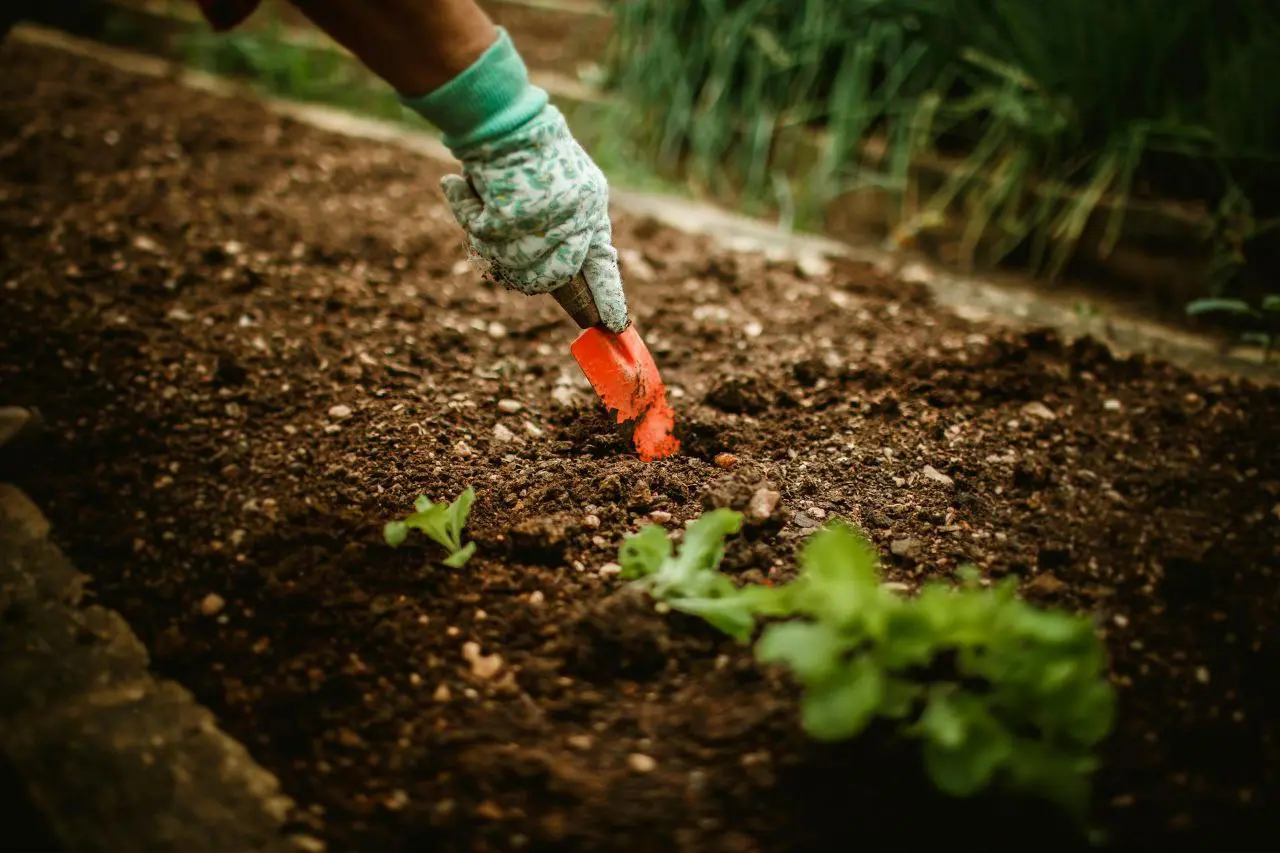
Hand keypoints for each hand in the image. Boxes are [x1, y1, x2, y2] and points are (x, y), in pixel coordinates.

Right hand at [439, 105, 628, 331]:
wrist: (503, 116)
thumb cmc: (527, 147)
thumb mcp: (563, 184)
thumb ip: (567, 223)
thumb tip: (559, 276)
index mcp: (591, 208)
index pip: (602, 263)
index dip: (607, 295)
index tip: (615, 324)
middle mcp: (575, 218)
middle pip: (556, 277)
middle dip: (535, 277)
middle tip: (516, 262)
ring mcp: (545, 222)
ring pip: (518, 265)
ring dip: (497, 244)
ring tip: (487, 210)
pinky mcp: (511, 221)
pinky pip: (486, 240)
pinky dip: (470, 214)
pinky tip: (467, 190)